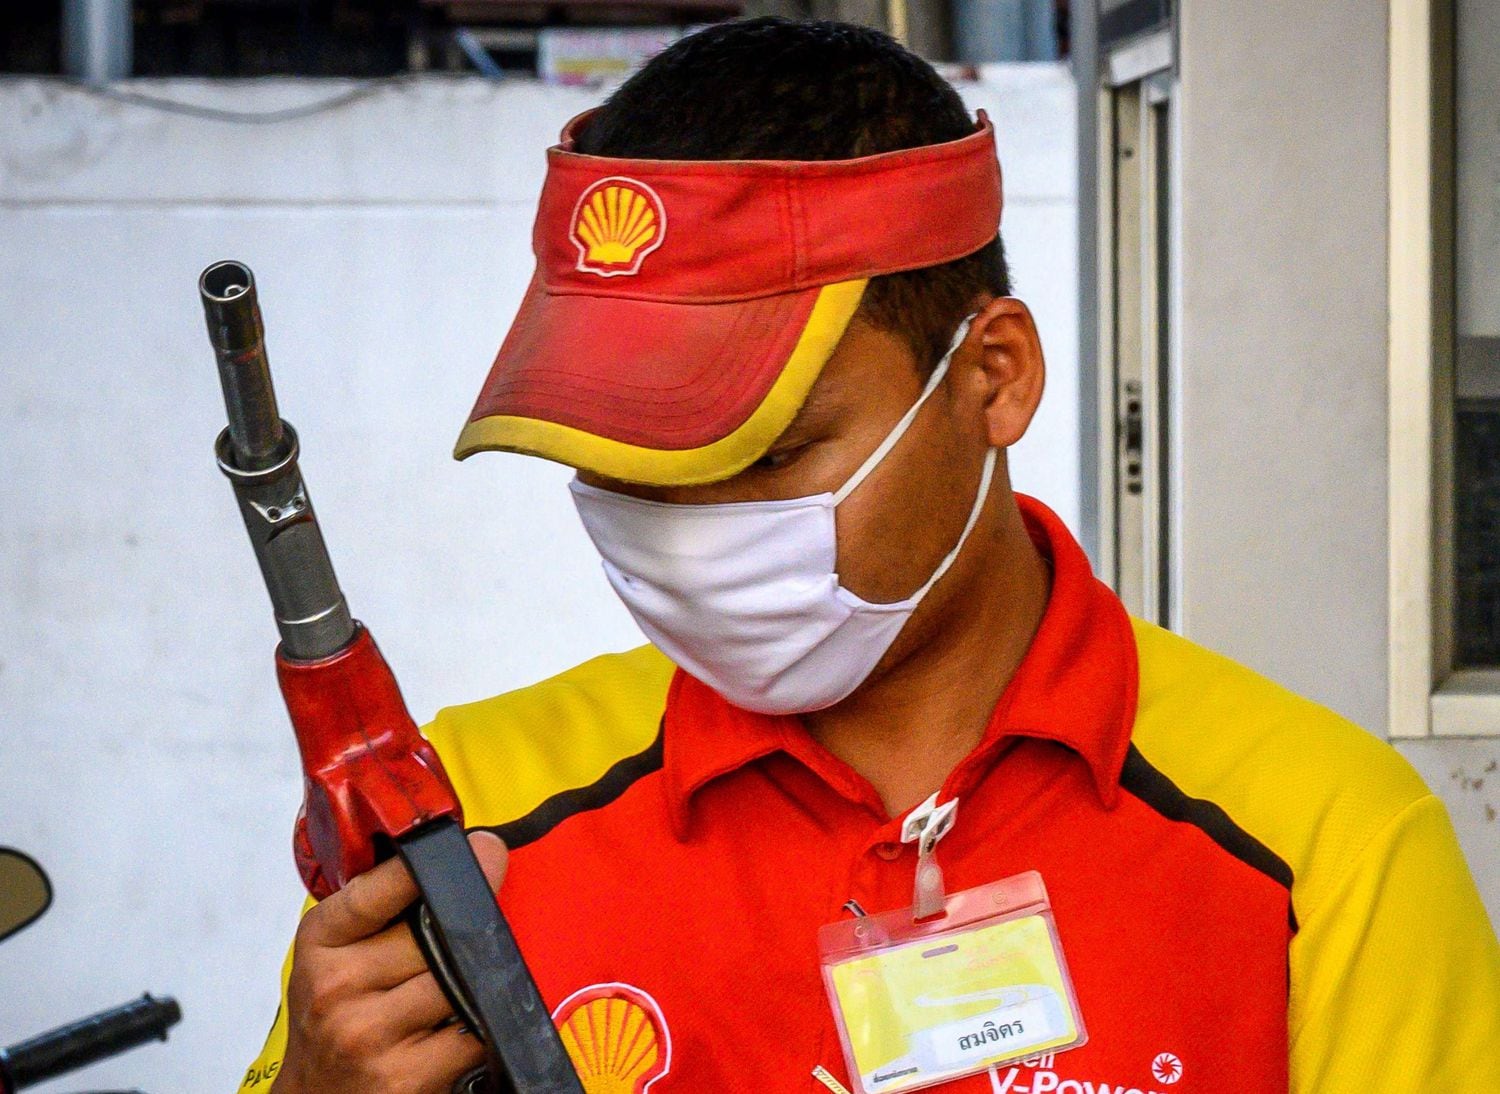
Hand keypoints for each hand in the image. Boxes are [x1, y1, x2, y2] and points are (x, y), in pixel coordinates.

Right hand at [271, 831, 507, 1093]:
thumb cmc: (333, 1017)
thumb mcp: (336, 951)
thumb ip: (384, 905)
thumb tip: (474, 855)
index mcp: (321, 941)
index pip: (380, 890)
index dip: (432, 869)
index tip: (479, 849)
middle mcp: (337, 987)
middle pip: (436, 937)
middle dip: (461, 939)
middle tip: (461, 946)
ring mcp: (368, 1034)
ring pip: (459, 982)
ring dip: (470, 986)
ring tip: (447, 994)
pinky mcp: (402, 1077)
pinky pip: (472, 1034)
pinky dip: (476, 1031)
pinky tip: (450, 1031)